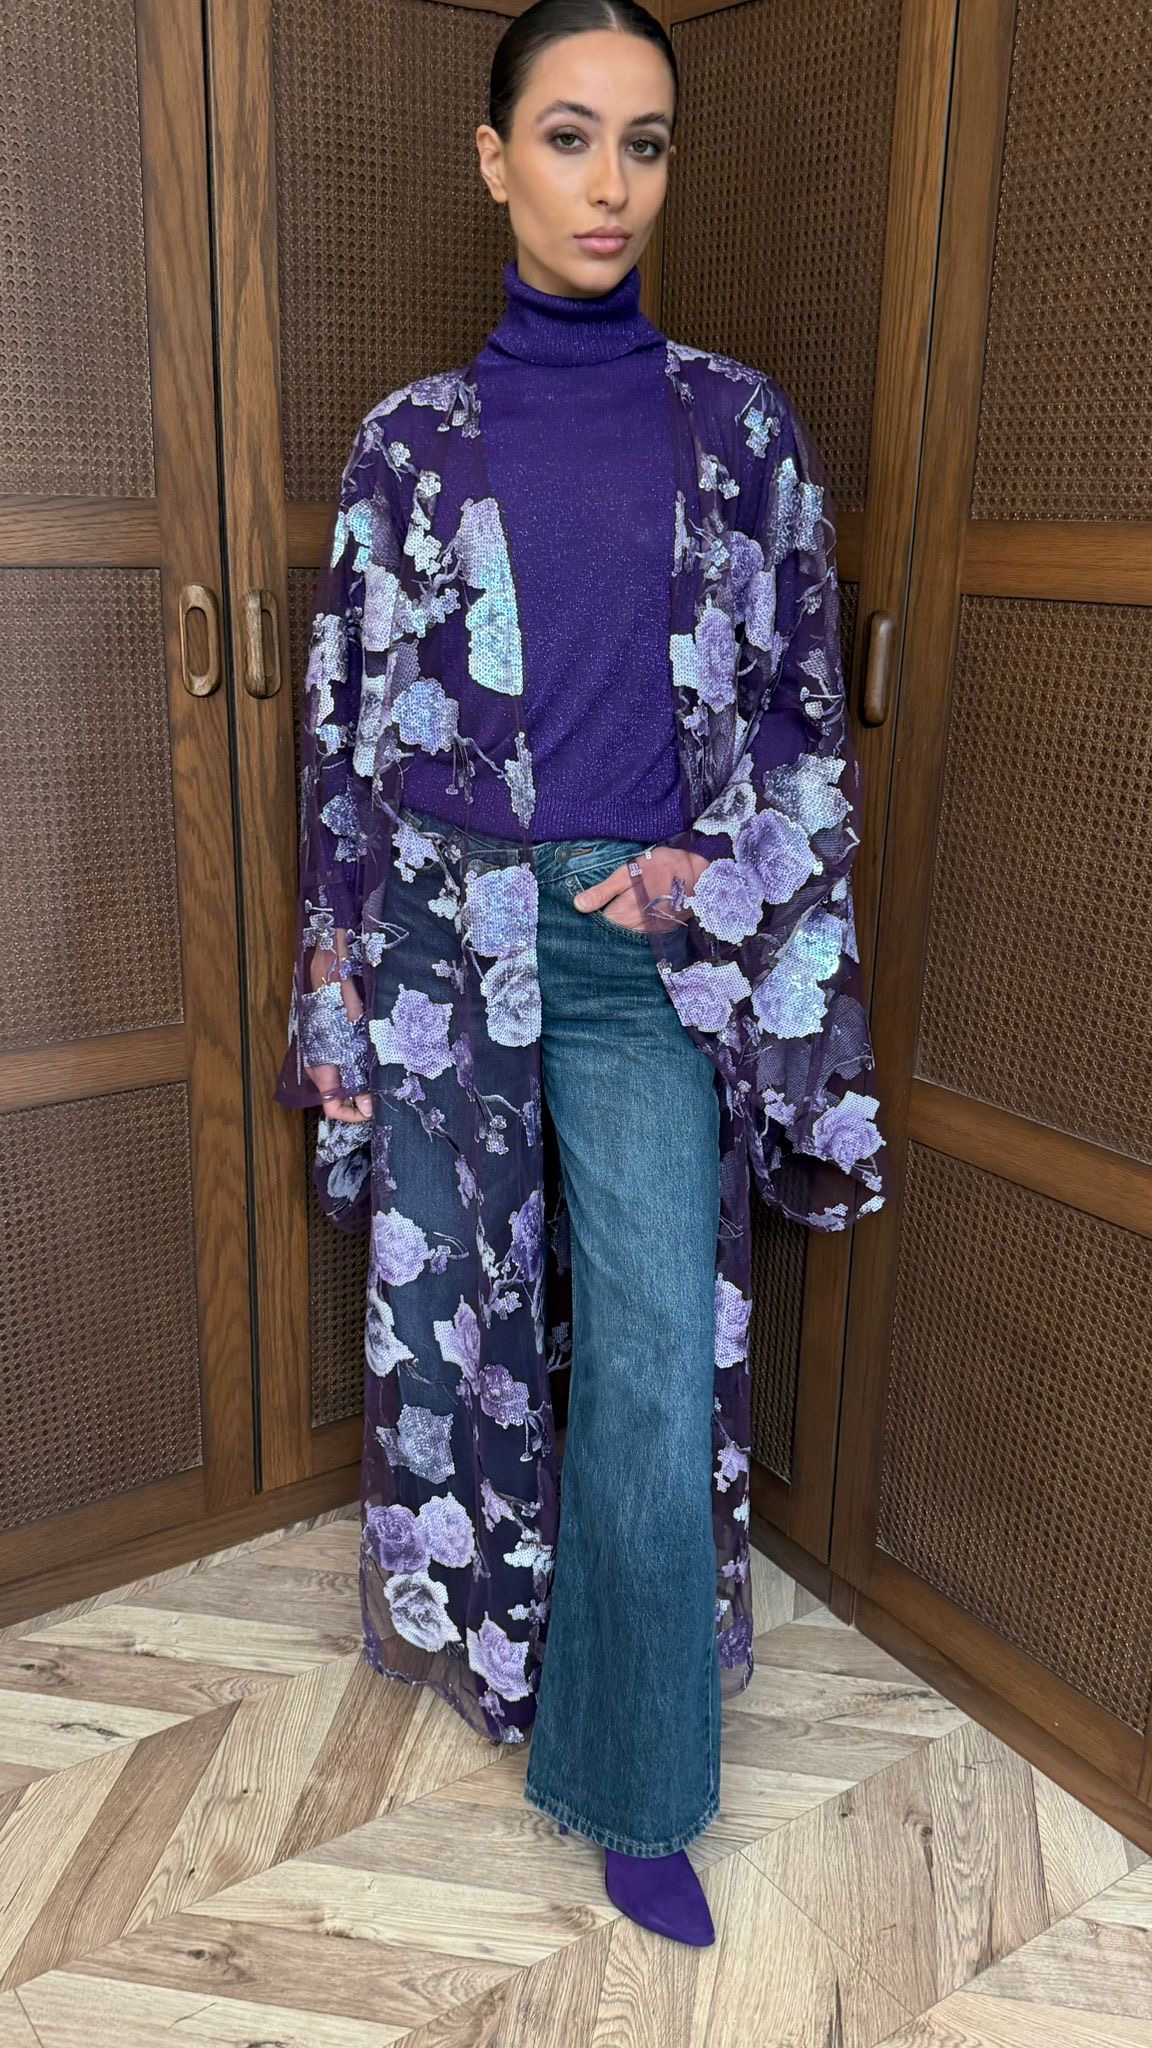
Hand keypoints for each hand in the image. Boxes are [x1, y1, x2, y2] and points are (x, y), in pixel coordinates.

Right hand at [304, 930, 373, 1122]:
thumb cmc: (338, 999)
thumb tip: (369, 1106)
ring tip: (387, 1073)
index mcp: (322, 1069)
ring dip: (366, 1080)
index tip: (377, 1110)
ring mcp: (325, 1054)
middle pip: (342, 1096)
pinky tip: (379, 1053)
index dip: (356, 1116)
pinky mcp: (331, 1042)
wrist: (327, 968)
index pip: (334, 1109)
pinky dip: (362, 1064)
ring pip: (346, 1079)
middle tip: (389, 1091)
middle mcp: (320, 1066)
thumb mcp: (356, 1035)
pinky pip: (346, 1062)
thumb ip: (361, 1073)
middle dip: (365, 1097)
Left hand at [572, 846, 710, 931]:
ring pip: (625, 937)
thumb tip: (578, 905)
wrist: (696, 873)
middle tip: (589, 924)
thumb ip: (602, 892)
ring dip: (616, 932)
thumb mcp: (627, 874)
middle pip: (611, 936)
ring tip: (608, 922)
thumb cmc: (660, 868)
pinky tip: (628, 924)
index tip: (579, 921)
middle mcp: (634, 929)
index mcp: (622, 914)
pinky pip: (640, 936)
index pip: (598, 928)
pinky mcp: (660, 931)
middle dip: (600, 930)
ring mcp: (649, 932)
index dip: (587, 924)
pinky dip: (631, 931)